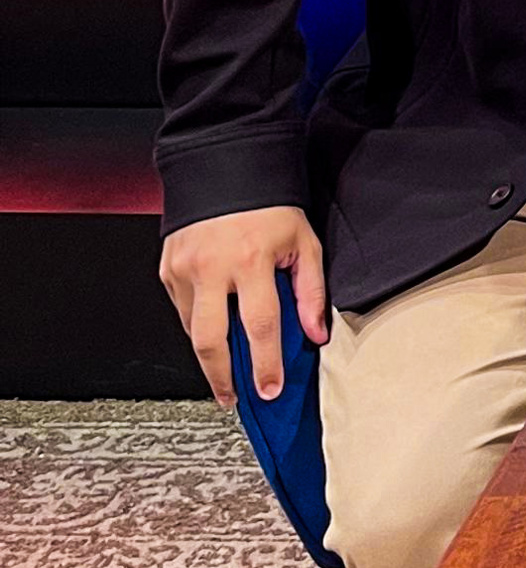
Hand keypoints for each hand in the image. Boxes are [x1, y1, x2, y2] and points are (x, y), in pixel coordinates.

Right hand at [159, 206, 327, 406]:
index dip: (265, 363)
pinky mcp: (167, 268)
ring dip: (209, 354)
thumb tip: (316, 334)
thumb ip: (311, 292)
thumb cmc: (269, 207)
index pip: (260, 325)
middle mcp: (212, 266)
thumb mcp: (304, 244)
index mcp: (251, 261)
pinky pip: (182, 309)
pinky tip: (214, 332)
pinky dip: (198, 325)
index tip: (269, 389)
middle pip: (211, 339)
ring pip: (192, 328)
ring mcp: (183, 268)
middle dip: (222, 376)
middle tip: (233, 398)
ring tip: (226, 371)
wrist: (224, 170)